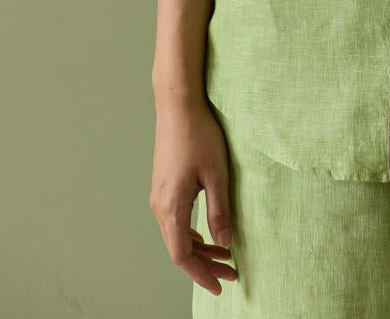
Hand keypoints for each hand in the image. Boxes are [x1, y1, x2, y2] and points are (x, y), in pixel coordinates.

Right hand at [148, 97, 239, 295]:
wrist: (177, 105)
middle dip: (204, 265)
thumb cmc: (198, 135)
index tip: (222, 285)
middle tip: (231, 273)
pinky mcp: (163, 186)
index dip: (202, 274)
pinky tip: (207, 234)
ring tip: (226, 255)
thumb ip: (219, 211)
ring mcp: (159, 196)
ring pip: (176, 235)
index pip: (182, 256)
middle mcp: (159, 206)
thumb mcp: (216, 174)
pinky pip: (174, 221)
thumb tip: (223, 243)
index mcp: (171, 207)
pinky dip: (191, 233)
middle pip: (178, 249)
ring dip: (199, 249)